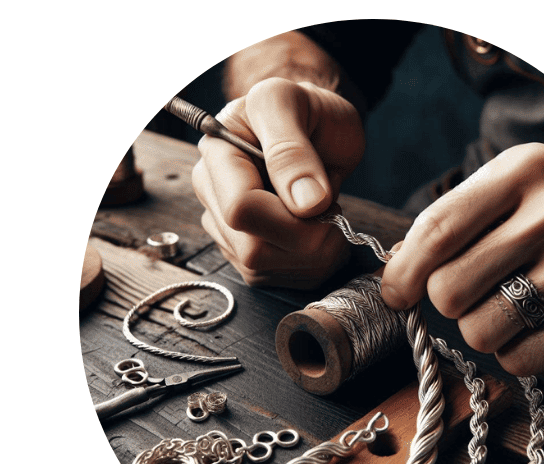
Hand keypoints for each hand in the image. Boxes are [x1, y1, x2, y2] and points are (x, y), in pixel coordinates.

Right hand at [191, 77, 363, 287]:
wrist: (315, 124)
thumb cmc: (306, 109)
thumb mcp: (298, 105)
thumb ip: (293, 150)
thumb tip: (305, 204)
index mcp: (217, 153)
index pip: (241, 209)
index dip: (290, 217)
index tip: (323, 199)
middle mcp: (212, 193)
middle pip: (253, 249)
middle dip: (306, 238)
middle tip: (331, 208)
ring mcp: (224, 225)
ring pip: (263, 270)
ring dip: (311, 253)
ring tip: (326, 215)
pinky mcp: (242, 250)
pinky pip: (273, 279)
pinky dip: (308, 264)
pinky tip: (317, 234)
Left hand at [380, 143, 543, 374]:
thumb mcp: (530, 200)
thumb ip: (463, 225)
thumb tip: (393, 271)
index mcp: (530, 168)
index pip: (437, 228)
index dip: (403, 271)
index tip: (397, 294)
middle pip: (450, 288)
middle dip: (456, 306)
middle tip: (488, 296)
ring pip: (481, 330)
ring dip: (494, 332)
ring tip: (532, 310)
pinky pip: (522, 357)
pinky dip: (528, 354)